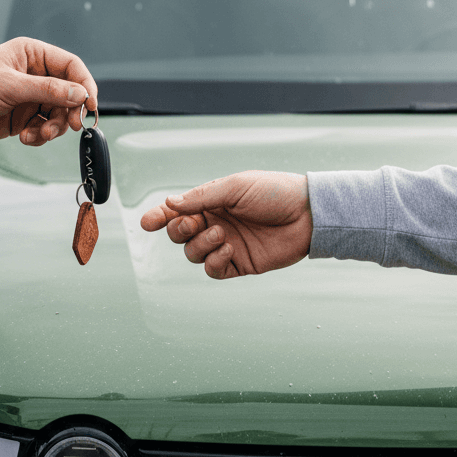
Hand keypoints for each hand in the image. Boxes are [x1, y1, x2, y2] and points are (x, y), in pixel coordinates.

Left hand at [0, 37, 96, 144]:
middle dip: (70, 111)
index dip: (85, 84)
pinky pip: (44, 128)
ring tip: (38, 135)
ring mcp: (28, 97)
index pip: (70, 65)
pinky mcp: (21, 118)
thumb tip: (79, 94)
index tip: (91, 104)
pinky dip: (40, 136)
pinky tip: (25, 137)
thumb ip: (47, 90)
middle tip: (71, 126)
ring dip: (54, 128)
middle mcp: (33, 75)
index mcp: (31, 54)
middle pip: (69, 93)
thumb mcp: (9, 86)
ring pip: (59, 114)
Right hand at [140, 171, 311, 278]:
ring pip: (193, 253)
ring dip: (200, 245)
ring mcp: (225, 245)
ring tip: (221, 235)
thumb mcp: (235, 186)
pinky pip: (213, 270)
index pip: (177, 212)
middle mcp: (215, 223)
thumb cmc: (274, 192)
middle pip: (179, 234)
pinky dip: (213, 261)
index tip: (147, 223)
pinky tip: (228, 249)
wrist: (308, 214)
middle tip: (194, 223)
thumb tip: (170, 204)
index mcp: (211, 203)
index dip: (159, 217)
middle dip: (180, 230)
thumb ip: (201, 197)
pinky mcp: (239, 264)